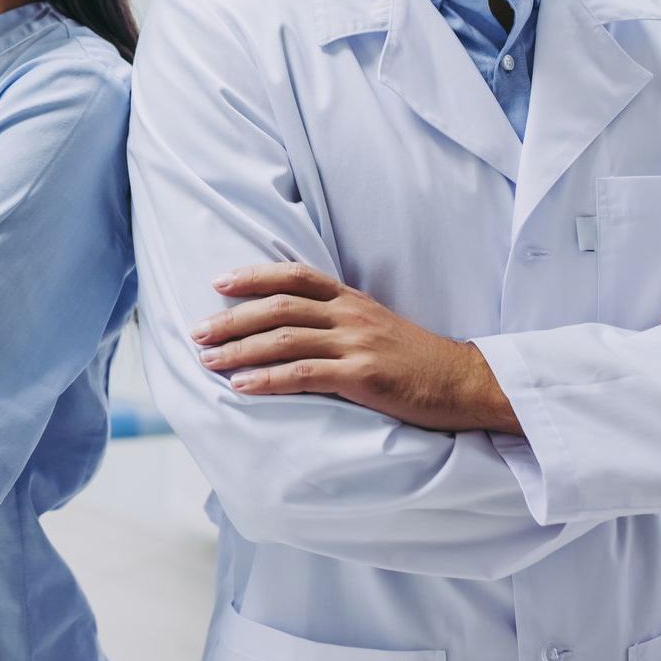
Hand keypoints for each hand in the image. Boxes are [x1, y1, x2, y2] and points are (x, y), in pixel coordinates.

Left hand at [192, 264, 512, 432]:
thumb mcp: (376, 325)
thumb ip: (339, 319)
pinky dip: (267, 379)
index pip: (296, 275)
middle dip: (233, 318)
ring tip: (207, 361)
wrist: (463, 382)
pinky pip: (304, 375)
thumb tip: (293, 326)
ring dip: (240, 349)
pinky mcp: (362, 377)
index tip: (219, 281)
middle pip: (280, 306)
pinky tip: (242, 386)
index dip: (254, 275)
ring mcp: (356, 343)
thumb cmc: (416, 360)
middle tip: (197, 332)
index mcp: (352, 299)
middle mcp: (350, 314)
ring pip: (285, 339)